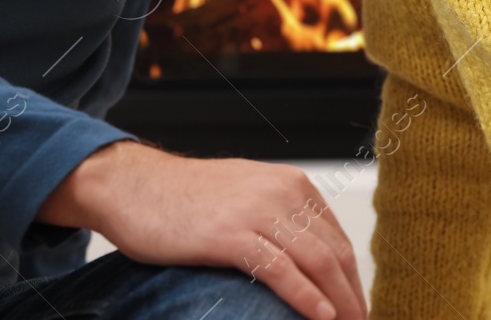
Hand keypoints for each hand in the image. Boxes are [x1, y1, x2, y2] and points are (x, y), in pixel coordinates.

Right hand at [38, 140, 366, 319]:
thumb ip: (279, 219)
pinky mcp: (229, 234)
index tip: (356, 309)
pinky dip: (306, 297)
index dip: (352, 281)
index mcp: (291, 184)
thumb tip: (310, 260)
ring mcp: (255, 211)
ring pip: (316, 262)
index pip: (338, 240)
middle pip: (334, 254)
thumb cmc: (184, 197)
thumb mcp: (246, 196)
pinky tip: (320, 319)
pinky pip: (279, 270)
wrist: (135, 185)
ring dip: (338, 303)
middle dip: (351, 297)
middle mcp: (281, 192)